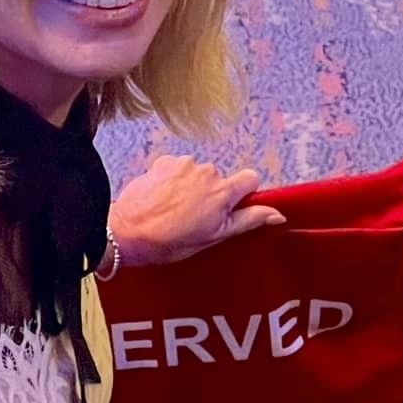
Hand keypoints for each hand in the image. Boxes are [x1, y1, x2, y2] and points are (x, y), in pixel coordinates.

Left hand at [108, 155, 285, 265]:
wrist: (125, 232)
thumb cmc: (168, 241)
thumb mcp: (213, 237)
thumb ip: (248, 220)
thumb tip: (277, 215)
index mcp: (223, 192)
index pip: (251, 178)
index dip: (243, 194)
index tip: (230, 209)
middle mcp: (207, 171)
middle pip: (221, 178)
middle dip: (212, 194)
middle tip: (194, 218)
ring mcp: (184, 163)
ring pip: (198, 173)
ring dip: (191, 187)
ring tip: (173, 210)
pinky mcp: (163, 161)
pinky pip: (178, 168)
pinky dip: (173, 180)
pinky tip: (161, 199)